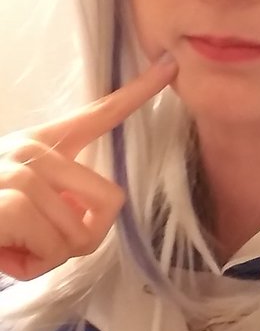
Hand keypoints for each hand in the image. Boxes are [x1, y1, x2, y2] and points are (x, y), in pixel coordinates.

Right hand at [0, 54, 178, 279]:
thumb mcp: (22, 211)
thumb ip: (60, 206)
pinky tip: (3, 253)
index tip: (171, 65)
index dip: (139, 92)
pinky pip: (54, 245)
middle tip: (36, 244)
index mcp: (39, 144)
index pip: (97, 114)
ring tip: (9, 245)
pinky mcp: (9, 197)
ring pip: (79, 233)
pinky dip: (31, 264)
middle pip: (109, 200)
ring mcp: (19, 169)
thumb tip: (86, 221)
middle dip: (81, 239)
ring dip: (47, 258)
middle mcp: (32, 149)